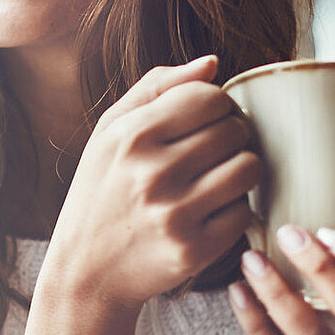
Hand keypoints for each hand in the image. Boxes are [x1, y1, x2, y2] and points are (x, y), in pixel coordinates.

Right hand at [47, 55, 259, 310]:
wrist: (85, 271)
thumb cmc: (100, 193)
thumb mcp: (108, 134)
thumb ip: (156, 88)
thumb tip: (212, 63)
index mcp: (131, 136)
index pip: (209, 97)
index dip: (216, 106)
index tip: (204, 122)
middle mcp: (152, 173)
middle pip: (234, 130)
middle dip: (231, 137)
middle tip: (210, 154)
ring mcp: (175, 214)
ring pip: (249, 168)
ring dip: (240, 170)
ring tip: (216, 179)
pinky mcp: (193, 250)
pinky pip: (244, 212)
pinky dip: (233, 210)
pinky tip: (208, 212)